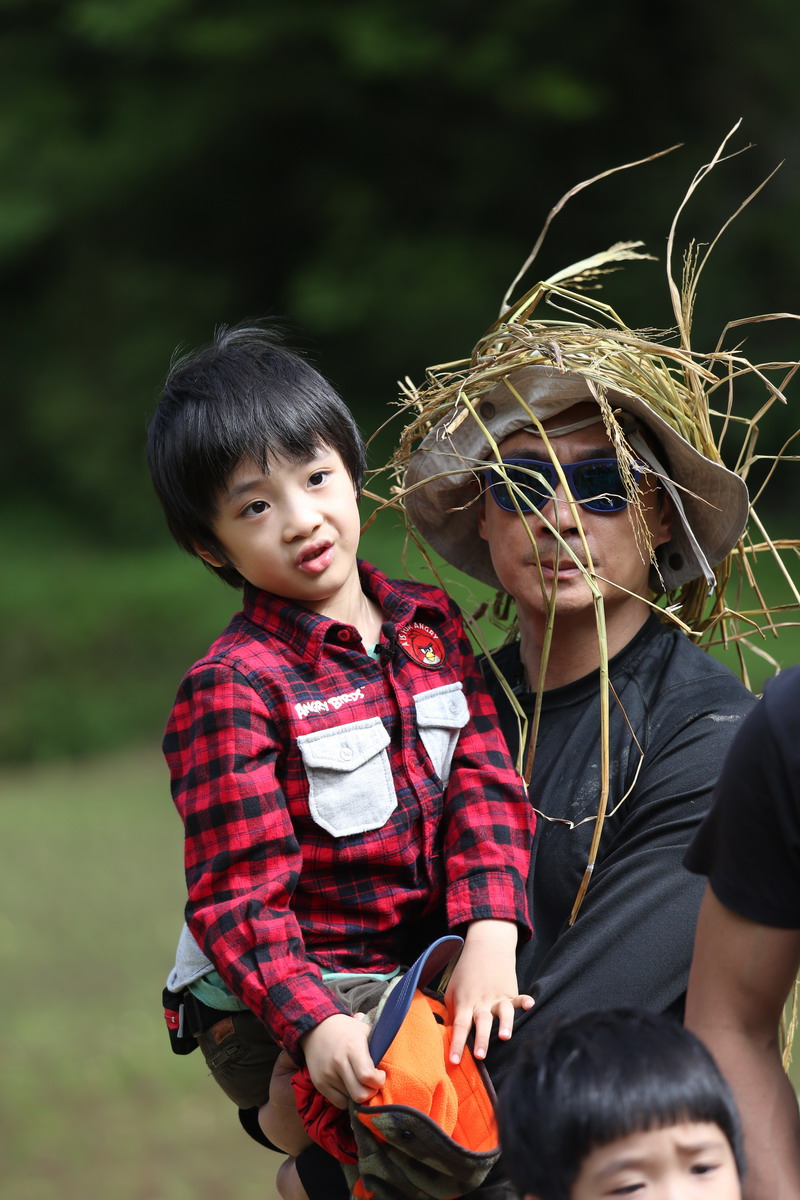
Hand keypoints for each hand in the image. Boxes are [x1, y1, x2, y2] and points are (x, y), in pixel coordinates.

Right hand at [300, 1012, 385, 1108]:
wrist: (317, 1028)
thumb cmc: (347, 1031)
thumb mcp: (365, 1031)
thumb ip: (379, 1047)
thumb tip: (399, 1061)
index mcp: (353, 1047)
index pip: (367, 1076)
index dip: (378, 1081)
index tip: (380, 1075)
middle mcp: (338, 1062)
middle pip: (360, 1094)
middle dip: (370, 1092)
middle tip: (371, 1084)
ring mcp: (327, 1075)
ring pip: (350, 1100)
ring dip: (358, 1093)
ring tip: (358, 1081)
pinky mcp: (319, 1084)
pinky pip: (339, 1103)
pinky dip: (347, 1098)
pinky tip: (348, 1085)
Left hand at [445, 920, 533, 1064]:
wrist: (484, 947)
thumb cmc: (466, 973)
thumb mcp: (452, 991)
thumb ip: (452, 1012)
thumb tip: (448, 1034)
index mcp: (465, 1002)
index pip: (459, 1026)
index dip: (456, 1043)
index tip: (453, 1061)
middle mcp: (482, 1002)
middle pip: (481, 1022)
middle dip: (481, 1039)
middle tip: (480, 1056)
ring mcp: (497, 997)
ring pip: (502, 1012)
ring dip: (504, 1024)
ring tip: (505, 1037)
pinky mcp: (510, 992)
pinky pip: (519, 998)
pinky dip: (525, 1001)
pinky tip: (531, 1005)